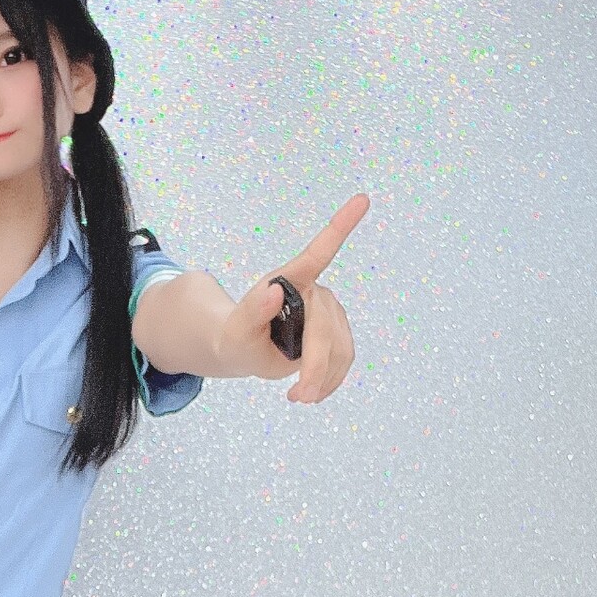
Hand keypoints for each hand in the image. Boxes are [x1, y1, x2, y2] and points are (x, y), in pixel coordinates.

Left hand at [217, 193, 368, 401]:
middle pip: (326, 329)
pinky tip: (313, 393)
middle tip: (297, 397)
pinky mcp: (336, 332)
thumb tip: (273, 290)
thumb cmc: (234, 337)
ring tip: (298, 398)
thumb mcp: (234, 332)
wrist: (243, 348)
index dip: (340, 226)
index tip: (362, 198)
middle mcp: (315, 290)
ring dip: (323, 378)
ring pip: (340, 348)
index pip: (318, 252)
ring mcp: (329, 311)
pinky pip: (345, 359)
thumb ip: (251, 312)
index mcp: (290, 280)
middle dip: (314, 366)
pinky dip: (332, 380)